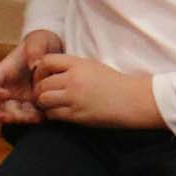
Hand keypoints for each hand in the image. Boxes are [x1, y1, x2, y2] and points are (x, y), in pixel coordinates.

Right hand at [0, 30, 62, 124]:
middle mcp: (4, 87)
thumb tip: (34, 65)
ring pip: (7, 114)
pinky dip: (30, 119)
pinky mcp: (27, 105)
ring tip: (35, 117)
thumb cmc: (42, 44)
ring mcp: (15, 97)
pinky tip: (43, 116)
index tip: (5, 95)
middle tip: (17, 116)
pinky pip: (24, 116)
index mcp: (2, 72)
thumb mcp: (40, 41)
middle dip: (2, 113)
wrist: (54, 53)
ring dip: (18, 119)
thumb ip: (35, 50)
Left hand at [31, 52, 161, 128]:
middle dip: (41, 90)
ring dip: (44, 103)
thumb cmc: (115, 84)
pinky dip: (53, 114)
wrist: (134, 100)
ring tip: (53, 104)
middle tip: (47, 94)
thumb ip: (71, 67)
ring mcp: (74, 98)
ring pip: (43, 100)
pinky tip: (61, 112)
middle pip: (41, 84)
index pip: (46, 62)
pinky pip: (53, 114)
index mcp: (79, 64)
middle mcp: (74, 80)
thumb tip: (48, 72)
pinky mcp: (77, 114)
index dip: (41, 70)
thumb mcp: (93, 67)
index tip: (46, 76)